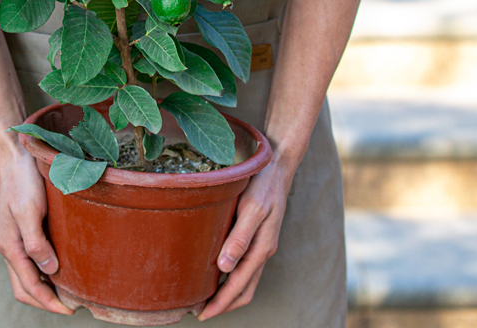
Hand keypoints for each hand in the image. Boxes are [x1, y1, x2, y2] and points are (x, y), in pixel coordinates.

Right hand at [0, 146, 74, 315]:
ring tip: (66, 291)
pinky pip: (28, 259)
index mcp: (9, 246)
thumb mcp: (30, 211)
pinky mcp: (19, 228)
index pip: (28, 286)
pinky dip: (41, 271)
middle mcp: (9, 245)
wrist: (15, 156)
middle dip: (45, 301)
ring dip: (43, 288)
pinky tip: (56, 266)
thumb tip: (48, 271)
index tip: (70, 309)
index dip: (49, 302)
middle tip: (71, 305)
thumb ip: (36, 243)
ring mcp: (12, 237)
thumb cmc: (23, 181)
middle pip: (23, 287)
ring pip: (25, 274)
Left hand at [198, 156, 292, 320]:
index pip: (240, 286)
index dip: (221, 303)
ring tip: (206, 295)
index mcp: (261, 248)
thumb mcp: (252, 208)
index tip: (203, 313)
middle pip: (244, 289)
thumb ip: (240, 237)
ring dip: (228, 292)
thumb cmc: (263, 184)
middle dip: (224, 304)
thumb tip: (224, 268)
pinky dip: (233, 276)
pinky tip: (219, 270)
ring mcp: (262, 243)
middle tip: (200, 311)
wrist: (277, 164)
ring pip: (246, 279)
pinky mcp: (258, 234)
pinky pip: (246, 264)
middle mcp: (262, 249)